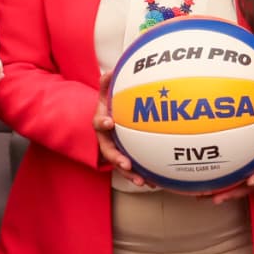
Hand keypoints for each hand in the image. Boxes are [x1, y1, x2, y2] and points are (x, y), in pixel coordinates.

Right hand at [93, 72, 155, 187]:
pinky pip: (133, 169)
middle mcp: (106, 140)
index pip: (99, 123)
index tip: (110, 122)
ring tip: (143, 182)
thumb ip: (106, 83)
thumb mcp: (105, 92)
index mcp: (101, 123)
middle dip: (117, 159)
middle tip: (126, 164)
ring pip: (121, 166)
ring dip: (131, 175)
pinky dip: (143, 176)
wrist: (107, 120)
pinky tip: (155, 183)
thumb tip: (110, 71)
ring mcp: (115, 151)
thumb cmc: (109, 105)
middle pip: (109, 152)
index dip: (103, 122)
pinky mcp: (125, 159)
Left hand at [204, 104, 253, 203]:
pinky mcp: (238, 175)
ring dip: (218, 193)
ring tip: (202, 196)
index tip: (251, 181)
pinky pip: (227, 182)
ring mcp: (247, 176)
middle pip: (245, 187)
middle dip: (231, 193)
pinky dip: (214, 185)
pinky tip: (198, 186)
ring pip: (234, 188)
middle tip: (218, 197)